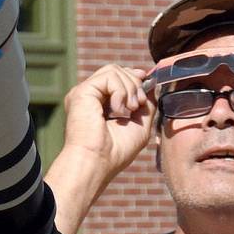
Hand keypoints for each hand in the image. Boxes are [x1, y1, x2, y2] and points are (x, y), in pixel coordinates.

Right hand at [61, 64, 156, 180]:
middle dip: (135, 84)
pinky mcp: (82, 91)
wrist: (98, 162)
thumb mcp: (140, 124)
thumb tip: (151, 82)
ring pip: (114, 70)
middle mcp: (90, 96)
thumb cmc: (116, 151)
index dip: (134, 77)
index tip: (146, 82)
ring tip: (129, 110)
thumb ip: (145, 103)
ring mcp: (84, 93)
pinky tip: (118, 110)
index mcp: (100, 103)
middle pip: (117, 71)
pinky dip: (120, 91)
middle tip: (138, 105)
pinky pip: (109, 76)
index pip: (117, 78)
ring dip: (130, 88)